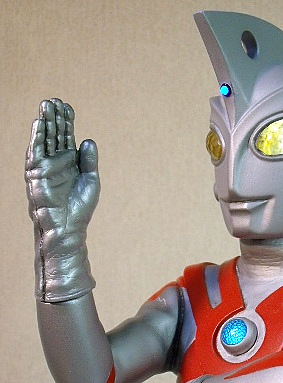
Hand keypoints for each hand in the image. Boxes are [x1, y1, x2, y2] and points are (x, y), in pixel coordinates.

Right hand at [25, 99, 99, 252]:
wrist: (68, 226)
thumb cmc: (80, 208)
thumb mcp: (91, 180)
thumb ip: (89, 160)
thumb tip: (88, 139)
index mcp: (71, 162)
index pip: (67, 136)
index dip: (67, 121)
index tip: (68, 107)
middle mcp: (57, 161)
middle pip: (55, 133)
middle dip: (55, 117)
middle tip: (55, 100)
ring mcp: (46, 166)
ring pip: (45, 139)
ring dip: (45, 121)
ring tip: (46, 104)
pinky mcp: (36, 173)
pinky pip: (36, 151)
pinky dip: (37, 136)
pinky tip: (38, 122)